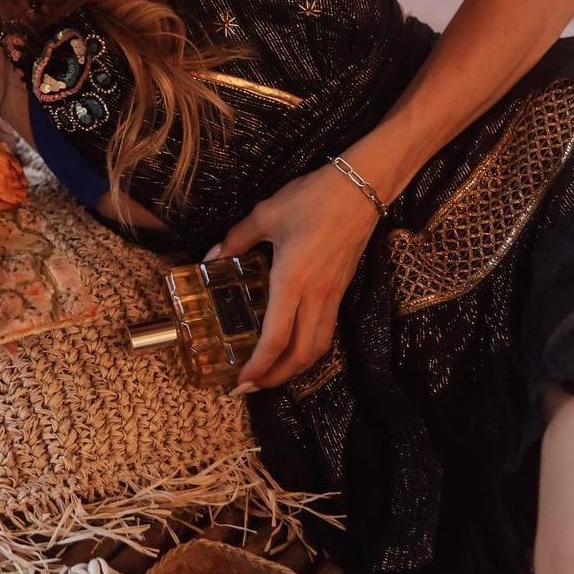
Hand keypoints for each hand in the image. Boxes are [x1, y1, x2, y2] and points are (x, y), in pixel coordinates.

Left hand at [205, 162, 381, 391]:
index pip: (275, 338)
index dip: (259, 366)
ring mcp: (332, 295)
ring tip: (273, 375)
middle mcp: (315, 295)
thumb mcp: (265, 214)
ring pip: (317, 347)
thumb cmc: (312, 197)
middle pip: (299, 354)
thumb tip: (211, 258)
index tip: (242, 381)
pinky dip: (310, 350)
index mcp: (291, 280)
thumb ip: (235, 240)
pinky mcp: (342, 290)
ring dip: (295, 368)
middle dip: (275, 377)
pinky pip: (327, 331)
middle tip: (252, 387)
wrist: (362, 187)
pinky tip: (295, 349)